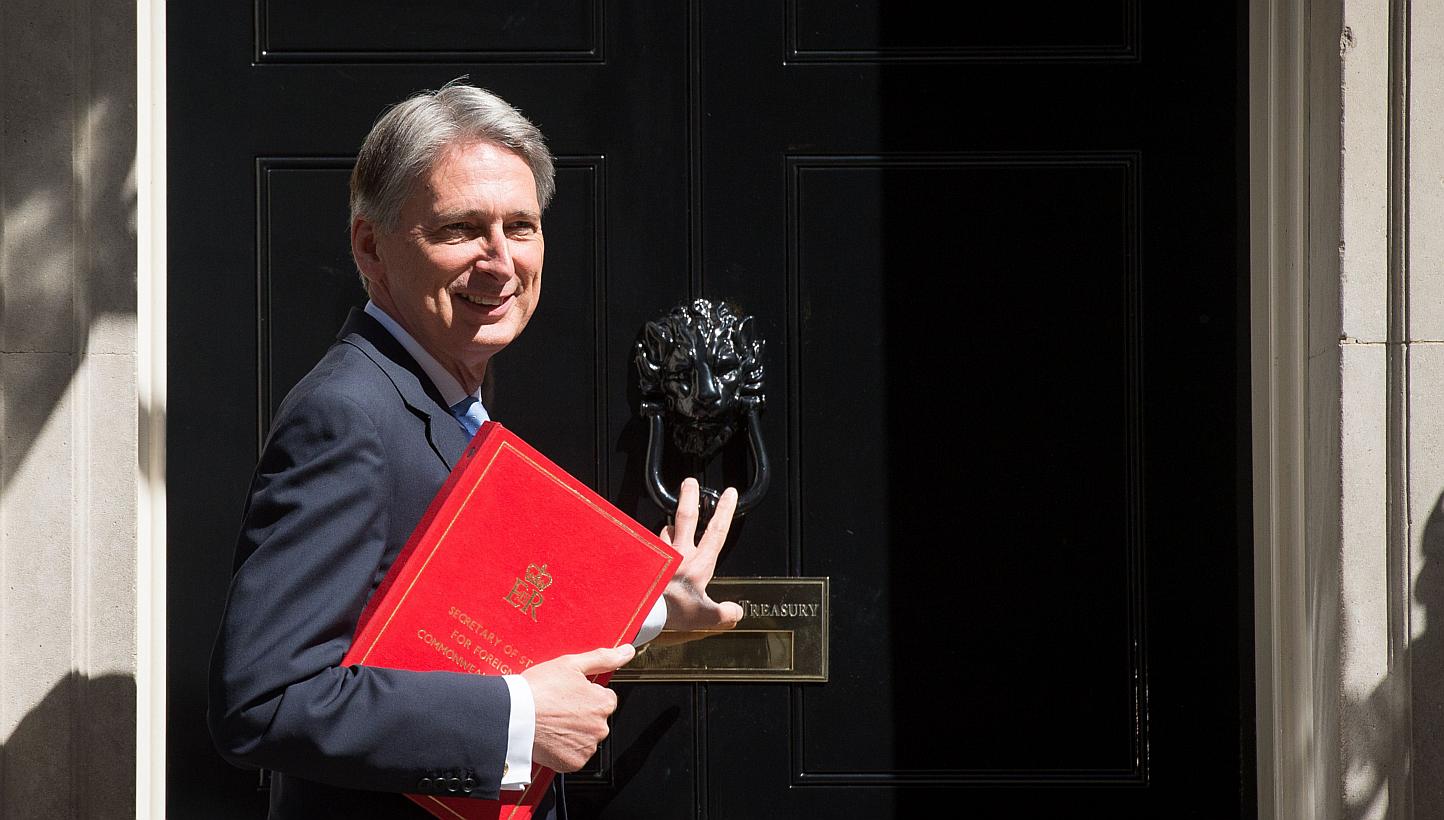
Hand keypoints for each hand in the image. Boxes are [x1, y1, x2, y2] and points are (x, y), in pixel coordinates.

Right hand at [522, 644, 632, 771]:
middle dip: (581, 714)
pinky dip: (564, 748)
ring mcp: (586, 747)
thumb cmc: (539, 690)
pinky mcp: (572, 763)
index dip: (586, 694)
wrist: (514, 716)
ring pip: (585, 737)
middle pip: (595, 719)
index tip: (569, 693)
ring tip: (552, 719)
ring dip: (573, 731)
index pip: (604, 698)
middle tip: (558, 706)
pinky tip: (551, 735)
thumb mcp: (572, 664)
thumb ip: (603, 658)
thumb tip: (626, 652)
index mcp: (603, 703)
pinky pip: (573, 755)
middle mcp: (600, 727)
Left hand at [659, 478, 743, 632]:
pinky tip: (650, 551)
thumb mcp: (705, 616)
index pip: (716, 531)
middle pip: (686, 518)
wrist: (644, 613)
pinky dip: (652, 546)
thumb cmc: (671, 613)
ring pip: (666, 532)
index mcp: (698, 565)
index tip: (729, 494)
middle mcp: (679, 554)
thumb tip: (736, 611)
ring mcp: (660, 555)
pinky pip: (650, 547)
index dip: (725, 511)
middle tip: (690, 483)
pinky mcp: (644, 559)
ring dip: (669, 527)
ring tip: (671, 527)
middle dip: (690, 497)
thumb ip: (723, 613)